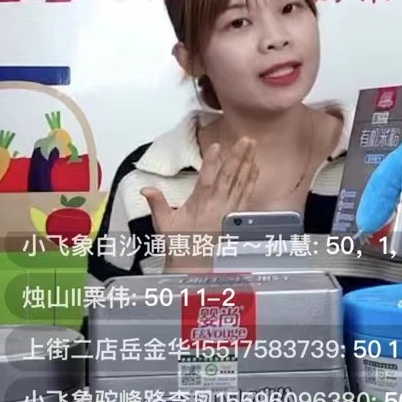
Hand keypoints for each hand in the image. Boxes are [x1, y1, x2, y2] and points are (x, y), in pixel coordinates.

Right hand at [140, 137, 258, 253]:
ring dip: (248, 163)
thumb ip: (156, 203)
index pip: (207, 179)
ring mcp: (229, 209)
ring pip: (241, 182)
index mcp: (200, 204)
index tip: (217, 146)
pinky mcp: (235, 214)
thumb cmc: (179, 240)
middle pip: (229, 177)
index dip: (212, 162)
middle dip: (238, 156)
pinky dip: (252, 179)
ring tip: (253, 146)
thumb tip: (145, 188)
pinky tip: (256, 166)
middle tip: (246, 139)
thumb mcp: (164, 222)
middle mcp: (217, 205)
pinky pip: (246, 193)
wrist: (194, 262)